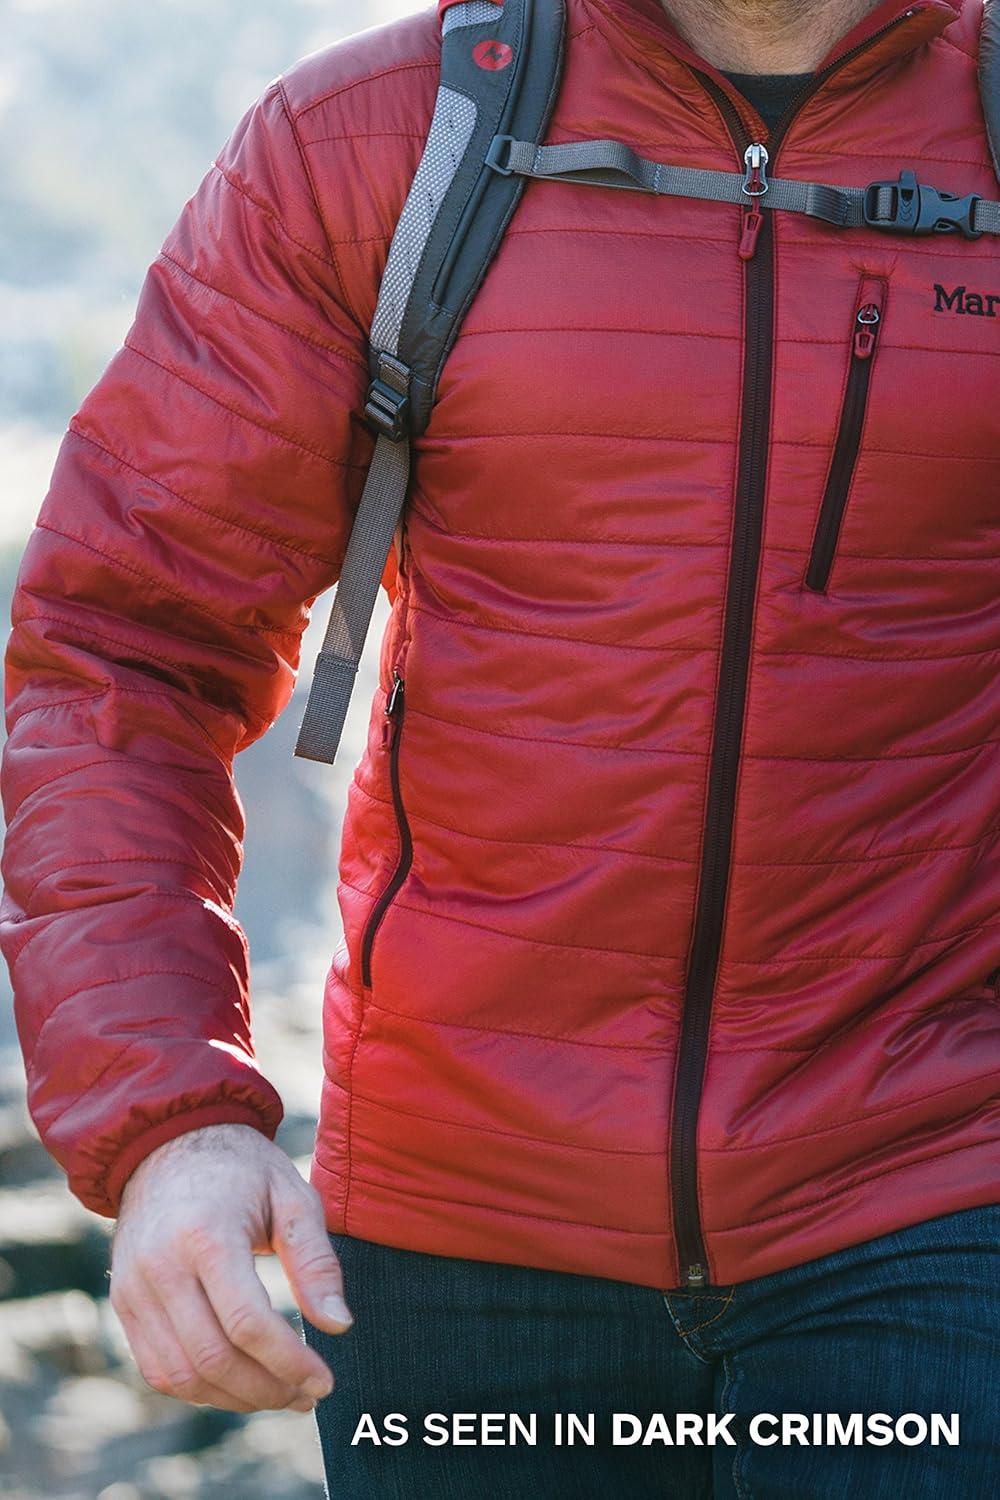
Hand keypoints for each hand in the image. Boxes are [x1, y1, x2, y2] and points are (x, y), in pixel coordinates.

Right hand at [109, 1123, 351, 1411]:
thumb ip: (316, 1260)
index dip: (290, 1363)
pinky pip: (158, 1368)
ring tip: (280, 1394)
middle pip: (213, 1358)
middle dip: (267, 1389)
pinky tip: (239, 1382)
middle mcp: (161, 1266)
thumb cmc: (242, 1170)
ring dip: (235, 1398)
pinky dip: (200, 1388)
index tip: (325, 1381)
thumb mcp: (292, 1195)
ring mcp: (134, 1288)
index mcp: (207, 1235)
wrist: (168, 1144)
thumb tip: (339, 1326)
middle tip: (308, 1395)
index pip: (247, 1323)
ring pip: (182, 1375)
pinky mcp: (124, 1303)